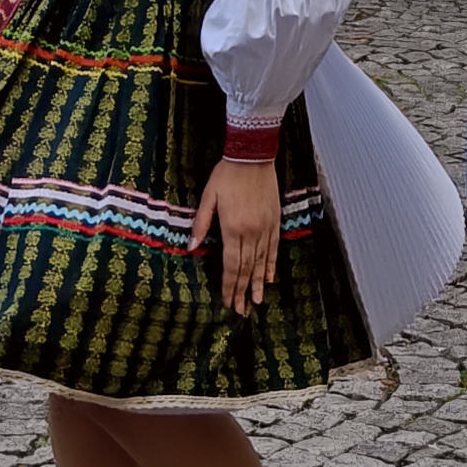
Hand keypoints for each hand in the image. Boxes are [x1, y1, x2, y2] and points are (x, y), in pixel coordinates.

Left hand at [192, 154, 282, 314]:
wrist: (253, 156)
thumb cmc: (227, 174)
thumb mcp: (208, 197)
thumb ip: (201, 224)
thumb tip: (192, 247)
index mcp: (232, 228)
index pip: (230, 265)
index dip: (229, 286)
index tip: (227, 302)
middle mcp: (251, 232)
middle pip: (246, 268)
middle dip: (242, 291)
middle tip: (240, 310)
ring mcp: (265, 227)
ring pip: (261, 262)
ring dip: (257, 284)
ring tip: (256, 302)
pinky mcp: (274, 221)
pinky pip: (273, 248)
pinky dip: (271, 265)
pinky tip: (269, 278)